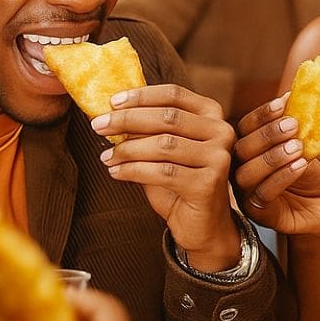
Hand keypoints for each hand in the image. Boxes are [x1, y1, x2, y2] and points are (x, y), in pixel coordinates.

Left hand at [91, 83, 239, 270]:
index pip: (173, 95)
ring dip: (128, 149)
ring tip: (106, 156)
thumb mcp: (164, 149)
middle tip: (98, 125)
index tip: (111, 102)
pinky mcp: (209, 183)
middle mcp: (221, 132)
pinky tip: (116, 172)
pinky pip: (163, 172)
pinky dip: (133, 170)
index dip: (141, 96)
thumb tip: (111, 113)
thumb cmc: (180, 183)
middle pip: (167, 117)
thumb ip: (147, 130)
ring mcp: (218, 158)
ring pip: (164, 145)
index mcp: (212, 115)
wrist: (203, 226)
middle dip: (127, 120)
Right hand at [233, 94, 319, 234]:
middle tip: (292, 125)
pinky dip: (282, 177)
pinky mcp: (258, 213)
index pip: (245, 127)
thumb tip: (299, 96)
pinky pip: (263, 194)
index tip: (284, 103)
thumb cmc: (308, 175)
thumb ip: (297, 127)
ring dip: (273, 157)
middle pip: (241, 149)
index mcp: (247, 149)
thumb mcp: (304, 146)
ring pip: (247, 173)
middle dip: (267, 134)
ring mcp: (245, 193)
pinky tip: (301, 165)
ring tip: (298, 147)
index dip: (262, 115)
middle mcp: (239, 169)